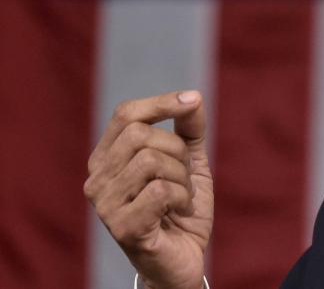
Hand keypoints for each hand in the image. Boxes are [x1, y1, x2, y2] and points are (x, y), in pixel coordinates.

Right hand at [84, 91, 212, 288]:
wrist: (183, 258)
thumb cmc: (181, 208)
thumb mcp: (190, 162)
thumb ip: (189, 129)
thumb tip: (192, 97)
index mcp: (108, 158)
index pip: (126, 114)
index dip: (161, 103)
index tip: (192, 101)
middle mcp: (97, 178)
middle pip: (141, 134)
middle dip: (178, 151)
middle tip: (185, 176)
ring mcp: (104, 204)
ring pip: (151, 161)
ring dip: (182, 177)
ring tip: (182, 196)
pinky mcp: (121, 227)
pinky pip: (160, 190)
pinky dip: (182, 197)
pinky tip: (179, 212)